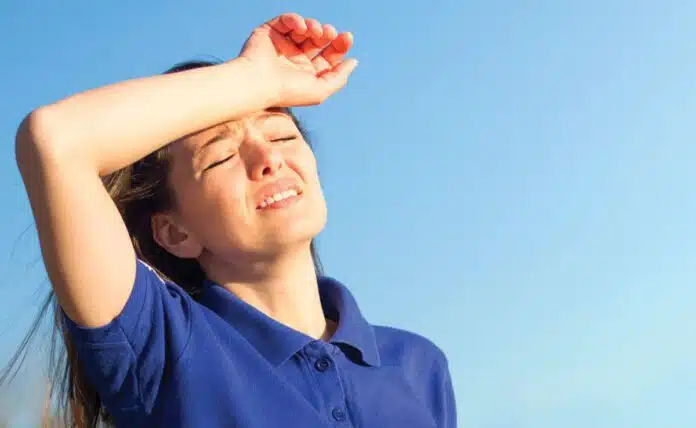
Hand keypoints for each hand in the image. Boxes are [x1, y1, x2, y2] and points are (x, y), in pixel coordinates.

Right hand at [239, 13, 357, 106]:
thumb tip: (353, 62)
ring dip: (314, 26)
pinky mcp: (270, 32)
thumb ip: (339, 78)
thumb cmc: (288, 91)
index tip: (346, 38)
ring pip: (305, 28)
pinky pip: (287, 20)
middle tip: (330, 33)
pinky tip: (301, 27)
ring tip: (315, 31)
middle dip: (328, 33)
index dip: (339, 46)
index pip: (328, 56)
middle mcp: (295, 59)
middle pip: (319, 40)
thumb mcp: (321, 90)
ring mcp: (282, 45)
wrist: (258, 82)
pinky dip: (296, 20)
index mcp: (307, 73)